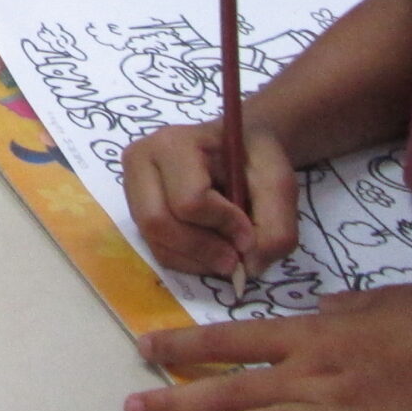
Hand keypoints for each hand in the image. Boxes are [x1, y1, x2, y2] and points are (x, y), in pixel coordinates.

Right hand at [123, 117, 299, 278]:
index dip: (224, 225)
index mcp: (174, 143)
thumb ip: (276, 228)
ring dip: (196, 259)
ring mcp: (132, 186)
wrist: (239, 147)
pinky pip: (155, 248)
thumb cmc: (254, 158)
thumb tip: (248, 267)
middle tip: (236, 259)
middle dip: (203, 250)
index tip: (250, 232)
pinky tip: (209, 248)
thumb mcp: (279, 184)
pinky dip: (187, 260)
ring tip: (225, 252)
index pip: (189, 200)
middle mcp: (141, 161)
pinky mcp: (135, 208)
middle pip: (159, 223)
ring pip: (154, 241)